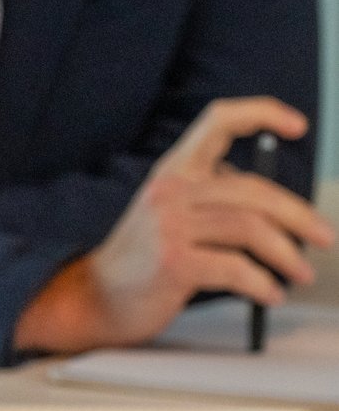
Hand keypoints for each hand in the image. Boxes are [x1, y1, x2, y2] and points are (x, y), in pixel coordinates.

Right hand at [15, 97, 332, 353]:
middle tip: (322, 237)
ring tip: (300, 273)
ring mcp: (168, 226)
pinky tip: (269, 294)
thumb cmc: (143, 259)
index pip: (217, 121)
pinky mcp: (172, 263)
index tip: (297, 127)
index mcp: (173, 171)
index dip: (261, 113)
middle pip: (254, 189)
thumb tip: (277, 205)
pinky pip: (237, 269)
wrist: (94, 297)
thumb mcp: (172, 213)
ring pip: (251, 229)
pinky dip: (263, 284)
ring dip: (287, 255)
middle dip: (300, 216)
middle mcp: (169, 190)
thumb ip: (212, 197)